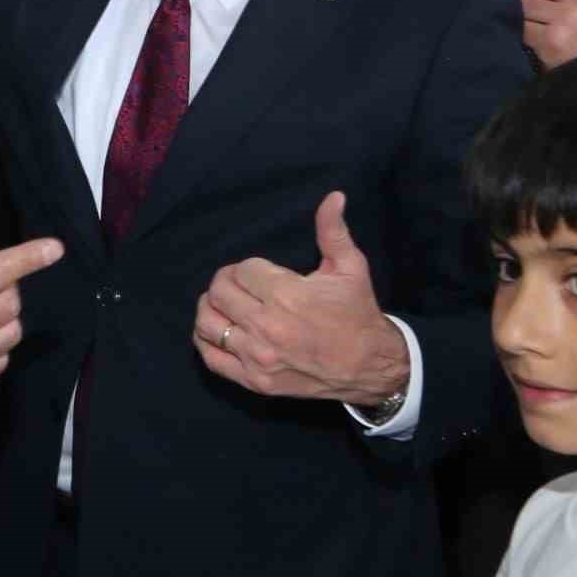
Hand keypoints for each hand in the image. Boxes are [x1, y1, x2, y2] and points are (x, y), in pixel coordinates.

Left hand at [193, 192, 407, 403]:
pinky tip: (218, 329)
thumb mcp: (350, 267)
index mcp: (286, 295)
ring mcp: (257, 356)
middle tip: (242, 284)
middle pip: (219, 292)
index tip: (261, 273)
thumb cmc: (357, 313)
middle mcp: (266, 326)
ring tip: (226, 304)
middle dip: (227, 282)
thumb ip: (333, 231)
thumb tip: (334, 196)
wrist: (371, 366)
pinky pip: (212, 358)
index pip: (242, 270)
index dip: (249, 267)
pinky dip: (206, 340)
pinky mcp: (254, 381)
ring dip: (210, 307)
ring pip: (208, 323)